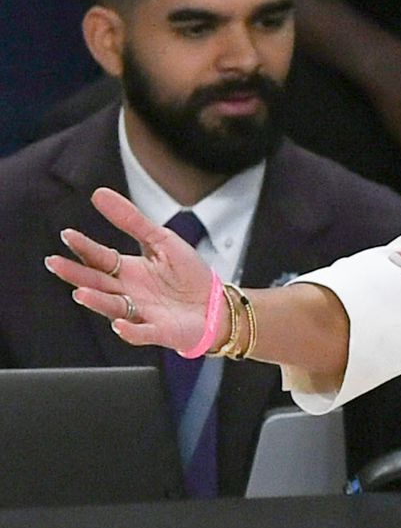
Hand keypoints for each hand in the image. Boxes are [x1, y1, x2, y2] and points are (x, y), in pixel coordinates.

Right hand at [44, 188, 213, 353]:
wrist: (218, 305)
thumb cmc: (189, 275)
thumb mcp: (162, 240)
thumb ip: (132, 220)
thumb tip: (100, 194)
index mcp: (129, 270)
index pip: (100, 258)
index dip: (84, 247)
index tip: (68, 235)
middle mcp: (129, 292)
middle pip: (97, 282)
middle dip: (76, 274)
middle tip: (56, 264)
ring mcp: (141, 313)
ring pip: (112, 307)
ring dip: (97, 301)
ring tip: (82, 292)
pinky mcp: (158, 331)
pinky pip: (141, 333)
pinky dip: (130, 330)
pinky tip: (120, 324)